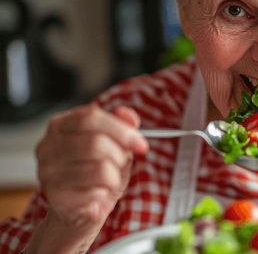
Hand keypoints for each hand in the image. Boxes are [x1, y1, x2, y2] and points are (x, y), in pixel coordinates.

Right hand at [35, 105, 148, 240]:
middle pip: (95, 142)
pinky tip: (98, 192)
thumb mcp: (114, 146)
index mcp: (61, 125)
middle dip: (119, 154)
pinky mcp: (57, 196)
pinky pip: (96, 189)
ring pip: (100, 166)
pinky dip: (106, 191)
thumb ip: (122, 126)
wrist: (79, 211)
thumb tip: (128, 116)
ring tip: (109, 179)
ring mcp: (49, 172)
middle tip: (121, 163)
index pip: (89, 117)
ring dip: (115, 174)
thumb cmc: (95, 174)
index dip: (120, 129)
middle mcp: (48, 146)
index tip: (139, 143)